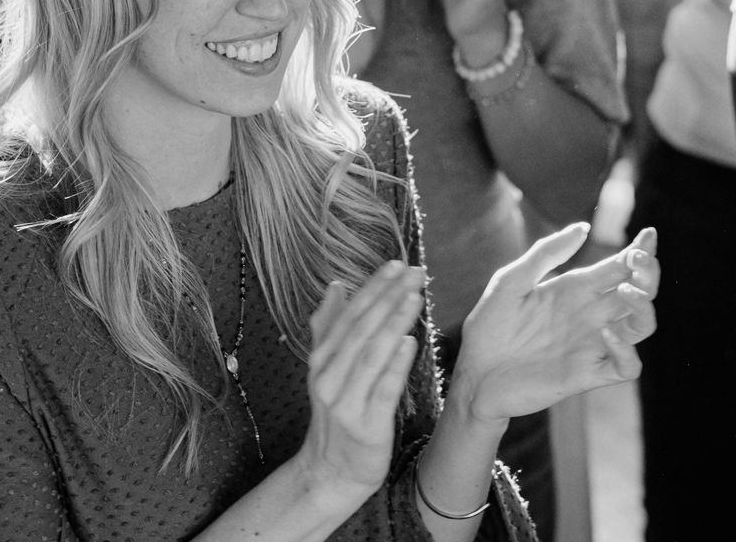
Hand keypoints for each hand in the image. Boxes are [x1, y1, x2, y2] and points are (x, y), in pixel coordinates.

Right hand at [294, 260, 423, 512]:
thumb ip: (329, 327)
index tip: (396, 264)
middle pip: (361, 330)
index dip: (373, 288)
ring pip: (371, 355)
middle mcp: (328, 377)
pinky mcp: (366, 426)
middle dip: (389, 298)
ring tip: (414, 297)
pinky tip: (409, 342)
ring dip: (393, 323)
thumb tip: (335, 286)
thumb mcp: (327, 370)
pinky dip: (395, 365)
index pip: (350, 315)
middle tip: (414, 273)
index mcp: (321, 359)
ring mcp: (345, 402)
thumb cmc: (337, 414)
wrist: (331, 471)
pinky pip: (382, 391)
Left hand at [450, 223, 658, 421]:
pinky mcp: (587, 375)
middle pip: (639, 291)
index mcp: (576, 289)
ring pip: (641, 326)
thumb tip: (583, 227)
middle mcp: (590, 315)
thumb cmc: (489, 328)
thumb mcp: (511, 281)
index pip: (620, 267)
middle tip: (637, 260)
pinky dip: (627, 350)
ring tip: (625, 290)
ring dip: (644, 307)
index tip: (649, 233)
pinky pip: (627, 367)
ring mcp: (592, 345)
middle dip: (648, 273)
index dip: (640, 250)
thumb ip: (546, 253)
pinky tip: (606, 332)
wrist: (474, 375)